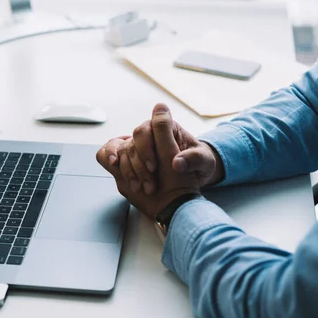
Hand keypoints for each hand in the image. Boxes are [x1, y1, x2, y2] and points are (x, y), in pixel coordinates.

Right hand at [118, 103, 203, 218]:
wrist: (193, 180)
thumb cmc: (200, 165)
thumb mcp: (205, 162)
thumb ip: (194, 160)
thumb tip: (177, 163)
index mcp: (168, 129)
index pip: (149, 128)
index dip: (147, 147)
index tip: (153, 167)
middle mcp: (151, 134)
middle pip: (133, 140)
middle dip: (138, 162)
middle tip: (149, 182)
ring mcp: (139, 146)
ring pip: (124, 151)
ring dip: (130, 171)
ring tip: (141, 188)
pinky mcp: (131, 158)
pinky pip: (114, 155)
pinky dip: (111, 161)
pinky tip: (116, 170)